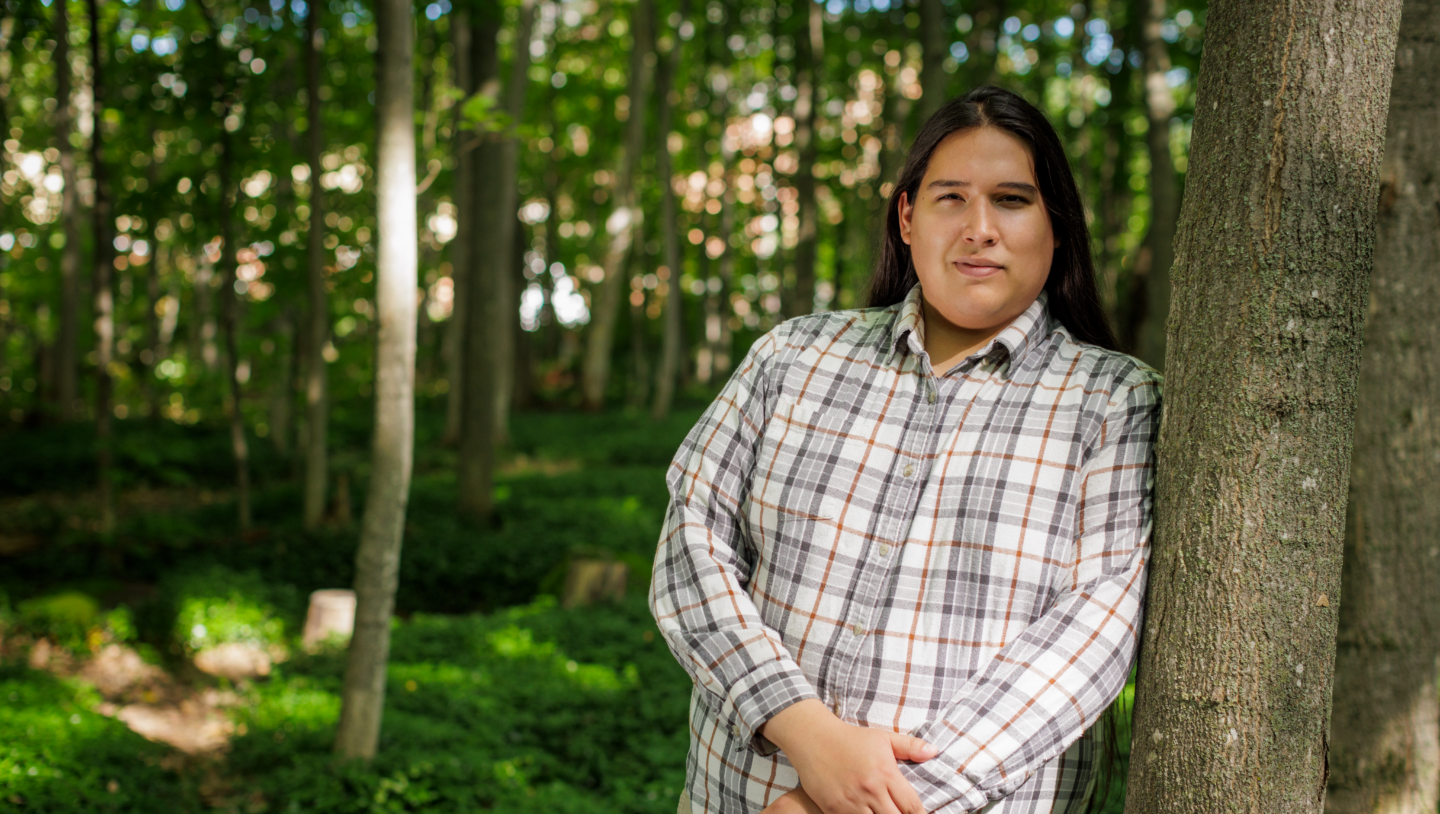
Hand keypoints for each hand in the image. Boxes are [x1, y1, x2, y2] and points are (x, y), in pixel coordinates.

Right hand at [760, 699, 936, 813]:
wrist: (812, 737)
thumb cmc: (850, 738)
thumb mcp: (882, 737)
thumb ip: (910, 746)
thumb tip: (934, 752)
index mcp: (885, 773)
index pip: (912, 806)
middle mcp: (870, 790)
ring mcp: (850, 802)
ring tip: (882, 813)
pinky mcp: (832, 809)